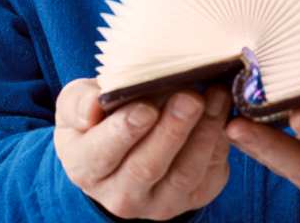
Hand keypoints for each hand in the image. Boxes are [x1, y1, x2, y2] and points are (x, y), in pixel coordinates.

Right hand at [54, 78, 231, 219]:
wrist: (122, 146)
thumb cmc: (98, 117)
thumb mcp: (75, 102)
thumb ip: (78, 102)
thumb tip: (92, 108)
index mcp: (85, 166)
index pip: (101, 154)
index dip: (124, 132)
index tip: (145, 108)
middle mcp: (120, 195)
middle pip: (147, 167)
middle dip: (172, 130)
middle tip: (189, 98)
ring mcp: (158, 202)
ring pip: (183, 174)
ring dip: (203, 134)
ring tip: (216, 96)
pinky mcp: (191, 199)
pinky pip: (209, 176)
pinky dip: (220, 144)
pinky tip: (225, 113)